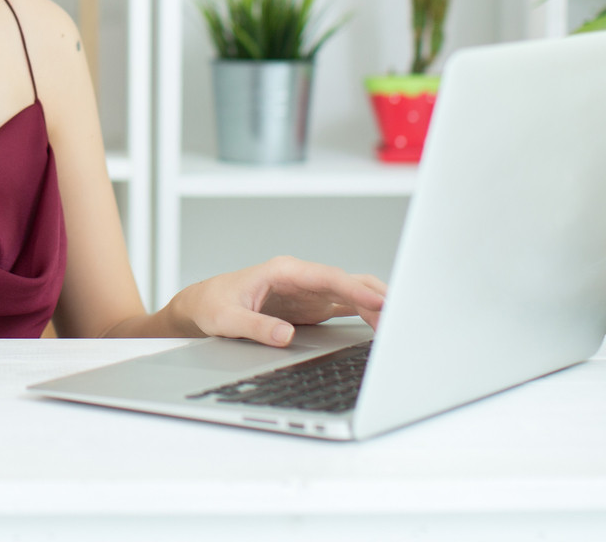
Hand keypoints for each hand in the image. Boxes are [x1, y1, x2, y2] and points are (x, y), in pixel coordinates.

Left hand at [168, 256, 385, 347]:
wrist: (203, 305)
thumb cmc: (213, 304)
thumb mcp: (227, 318)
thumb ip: (256, 326)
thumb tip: (284, 335)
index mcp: (283, 271)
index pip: (328, 277)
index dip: (355, 289)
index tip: (379, 301)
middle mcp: (301, 277)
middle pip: (347, 282)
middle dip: (376, 296)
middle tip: (402, 316)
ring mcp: (309, 291)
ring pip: (351, 293)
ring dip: (375, 306)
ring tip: (398, 325)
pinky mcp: (312, 306)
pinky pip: (346, 306)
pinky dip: (365, 314)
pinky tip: (381, 325)